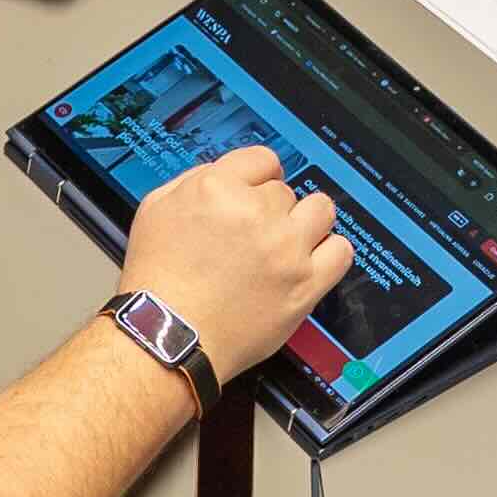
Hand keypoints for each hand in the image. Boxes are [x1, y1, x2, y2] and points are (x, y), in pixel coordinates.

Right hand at [118, 146, 355, 379]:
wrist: (168, 336)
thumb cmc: (157, 281)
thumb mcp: (156, 209)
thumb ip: (194, 180)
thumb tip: (227, 173)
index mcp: (217, 188)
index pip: (263, 160)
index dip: (259, 177)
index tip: (257, 192)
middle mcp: (256, 213)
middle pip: (286, 191)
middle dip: (271, 210)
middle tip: (254, 236)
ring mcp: (286, 249)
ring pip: (321, 211)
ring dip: (306, 223)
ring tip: (287, 244)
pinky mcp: (305, 284)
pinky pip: (340, 251)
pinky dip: (329, 252)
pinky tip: (309, 262)